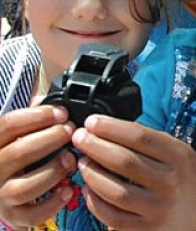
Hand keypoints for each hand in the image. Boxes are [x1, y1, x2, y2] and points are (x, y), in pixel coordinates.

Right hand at [0, 106, 76, 227]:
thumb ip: (33, 116)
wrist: (6, 189)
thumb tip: (51, 98)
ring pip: (24, 187)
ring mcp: (2, 195)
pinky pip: (32, 215)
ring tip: (70, 159)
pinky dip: (52, 203)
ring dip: (52, 171)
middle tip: (71, 131)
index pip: (7, 125)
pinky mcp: (15, 215)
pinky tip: (69, 189)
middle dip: (50, 139)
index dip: (37, 116)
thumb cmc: (22, 153)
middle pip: (18, 153)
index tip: (62, 112)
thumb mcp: (21, 131)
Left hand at [72, 115, 195, 230]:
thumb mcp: (180, 153)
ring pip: (115, 191)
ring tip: (82, 162)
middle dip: (95, 146)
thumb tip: (109, 130)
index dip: (111, 128)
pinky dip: (95, 201)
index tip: (92, 122)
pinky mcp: (147, 230)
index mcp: (180, 157)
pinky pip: (112, 216)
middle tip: (79, 138)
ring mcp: (158, 209)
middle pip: (124, 161)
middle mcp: (171, 183)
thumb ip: (151, 143)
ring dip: (92, 174)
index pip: (140, 137)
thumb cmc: (187, 179)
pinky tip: (89, 188)